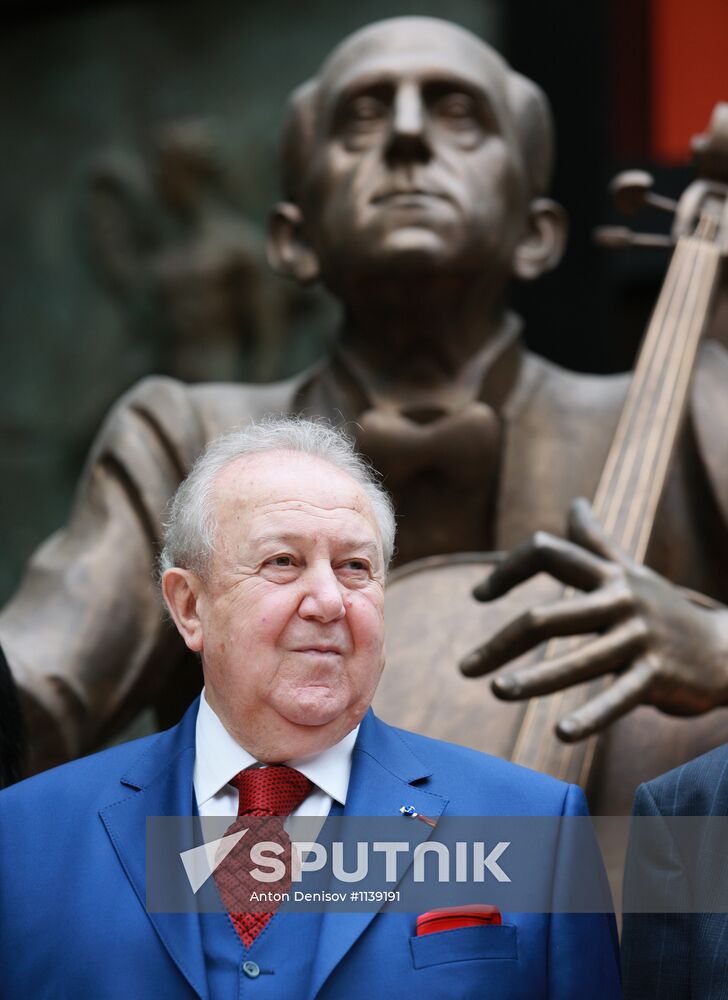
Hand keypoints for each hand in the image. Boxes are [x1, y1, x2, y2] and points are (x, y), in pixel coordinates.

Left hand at [460, 498, 727, 740]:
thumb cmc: (666, 608)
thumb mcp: (631, 571)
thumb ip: (596, 541)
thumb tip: (575, 503)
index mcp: (608, 574)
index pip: (548, 553)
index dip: (508, 569)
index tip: (478, 596)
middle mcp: (621, 601)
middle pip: (546, 617)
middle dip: (500, 643)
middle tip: (464, 669)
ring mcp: (640, 639)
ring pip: (576, 662)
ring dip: (532, 680)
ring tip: (495, 691)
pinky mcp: (658, 676)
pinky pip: (618, 699)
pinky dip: (590, 717)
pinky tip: (560, 733)